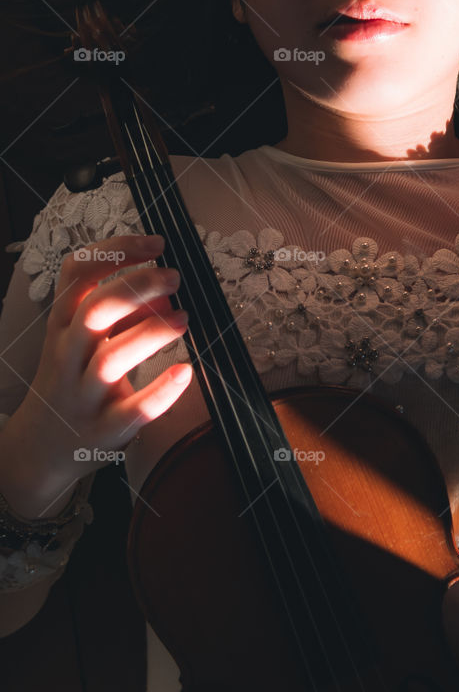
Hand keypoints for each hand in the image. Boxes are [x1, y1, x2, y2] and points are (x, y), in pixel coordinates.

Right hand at [16, 234, 191, 495]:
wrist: (39, 448)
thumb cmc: (72, 381)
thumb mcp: (84, 342)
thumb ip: (122, 315)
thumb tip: (164, 292)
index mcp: (61, 325)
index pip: (76, 274)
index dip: (116, 250)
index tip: (156, 243)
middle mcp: (68, 355)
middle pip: (95, 310)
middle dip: (136, 286)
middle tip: (174, 277)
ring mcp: (84, 395)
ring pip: (111, 358)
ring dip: (151, 333)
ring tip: (184, 317)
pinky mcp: (105, 430)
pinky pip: (134, 410)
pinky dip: (161, 391)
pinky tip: (185, 372)